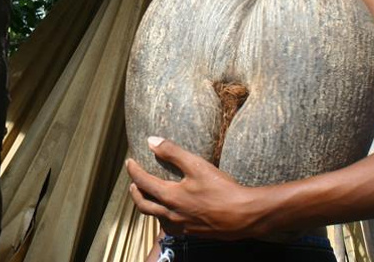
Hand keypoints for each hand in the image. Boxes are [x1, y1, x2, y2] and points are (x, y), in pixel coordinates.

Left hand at [125, 136, 260, 238]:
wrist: (243, 216)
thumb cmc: (222, 190)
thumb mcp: (197, 165)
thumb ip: (173, 152)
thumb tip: (151, 141)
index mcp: (170, 197)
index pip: (143, 182)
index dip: (134, 171)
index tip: (129, 162)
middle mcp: (171, 214)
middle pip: (143, 205)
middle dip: (135, 192)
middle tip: (133, 183)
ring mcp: (181, 226)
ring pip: (156, 217)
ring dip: (148, 205)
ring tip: (150, 196)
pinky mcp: (191, 233)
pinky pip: (169, 226)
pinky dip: (163, 216)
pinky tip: (170, 212)